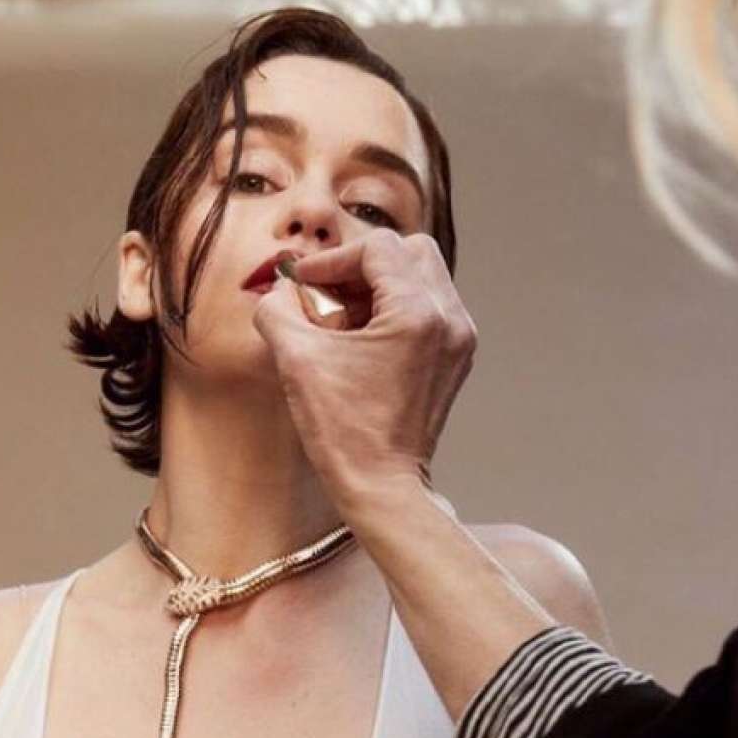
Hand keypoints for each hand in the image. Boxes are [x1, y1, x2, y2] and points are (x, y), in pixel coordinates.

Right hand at [251, 232, 477, 514]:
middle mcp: (450, 319)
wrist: (382, 489)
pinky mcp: (455, 360)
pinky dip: (395, 311)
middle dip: (362, 265)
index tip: (302, 283)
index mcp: (418, 313)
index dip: (332, 260)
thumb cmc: (343, 433)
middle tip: (327, 295)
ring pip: (421, 278)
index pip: (377, 248)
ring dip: (378, 287)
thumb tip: (279, 291)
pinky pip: (428, 310)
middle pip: (410, 252)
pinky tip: (362, 342)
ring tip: (342, 321)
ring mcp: (459, 341)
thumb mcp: (296, 361)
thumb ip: (278, 310)